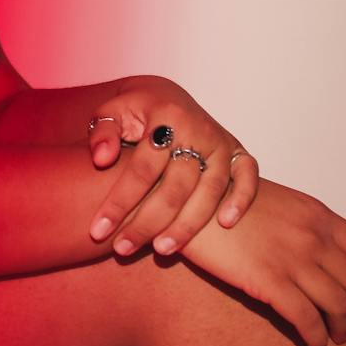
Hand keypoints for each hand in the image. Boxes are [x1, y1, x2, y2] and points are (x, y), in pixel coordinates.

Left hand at [86, 75, 259, 255]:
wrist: (165, 95)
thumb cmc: (134, 111)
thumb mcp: (110, 111)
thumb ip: (102, 133)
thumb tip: (101, 159)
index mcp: (164, 117)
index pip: (141, 169)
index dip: (119, 202)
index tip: (97, 230)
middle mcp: (197, 130)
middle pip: (175, 187)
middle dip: (148, 222)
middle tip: (123, 249)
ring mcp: (220, 142)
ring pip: (210, 190)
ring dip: (187, 224)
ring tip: (162, 250)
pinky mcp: (237, 151)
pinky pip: (248, 177)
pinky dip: (241, 199)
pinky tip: (226, 224)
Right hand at [177, 177, 345, 345]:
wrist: (186, 198)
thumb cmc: (221, 199)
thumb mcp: (274, 201)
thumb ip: (301, 223)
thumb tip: (313, 249)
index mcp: (317, 214)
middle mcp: (313, 237)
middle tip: (345, 319)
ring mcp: (293, 260)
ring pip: (341, 306)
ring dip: (343, 329)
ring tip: (333, 337)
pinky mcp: (270, 282)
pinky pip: (308, 320)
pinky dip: (317, 340)